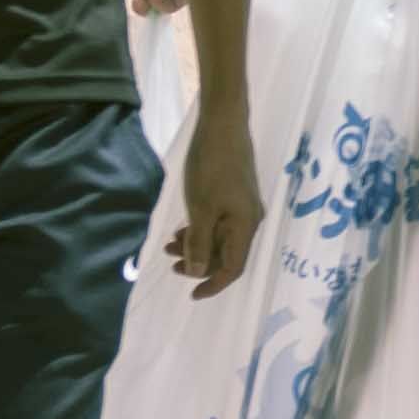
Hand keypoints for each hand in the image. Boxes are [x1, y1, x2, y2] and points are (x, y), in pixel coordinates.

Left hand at [170, 102, 264, 295]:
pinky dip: (200, 230)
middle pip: (226, 255)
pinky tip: (182, 226)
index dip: (213, 284)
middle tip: (171, 262)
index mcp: (245, 226)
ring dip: (196, 245)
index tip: (191, 294)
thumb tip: (198, 272)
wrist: (223, 125)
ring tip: (170, 243)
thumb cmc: (211, 168)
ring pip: (220, 238)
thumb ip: (200, 243)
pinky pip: (219, 223)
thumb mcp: (201, 209)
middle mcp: (248, 220)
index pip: (233, 268)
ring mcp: (242, 206)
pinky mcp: (234, 195)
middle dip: (199, 263)